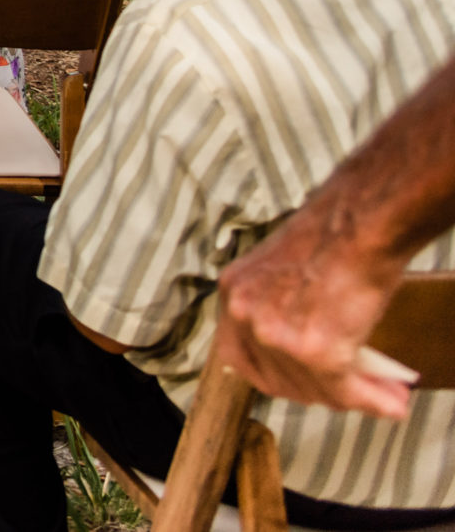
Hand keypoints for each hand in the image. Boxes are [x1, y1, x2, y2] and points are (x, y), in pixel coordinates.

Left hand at [215, 207, 414, 418]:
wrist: (358, 225)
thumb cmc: (332, 239)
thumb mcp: (285, 273)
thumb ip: (284, 310)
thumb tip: (310, 356)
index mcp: (235, 291)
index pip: (243, 356)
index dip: (279, 377)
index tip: (307, 386)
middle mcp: (244, 315)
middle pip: (277, 378)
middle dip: (318, 392)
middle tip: (351, 394)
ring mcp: (275, 335)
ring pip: (314, 387)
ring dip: (352, 398)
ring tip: (386, 396)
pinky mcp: (314, 351)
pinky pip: (344, 388)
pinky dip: (371, 398)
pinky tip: (391, 401)